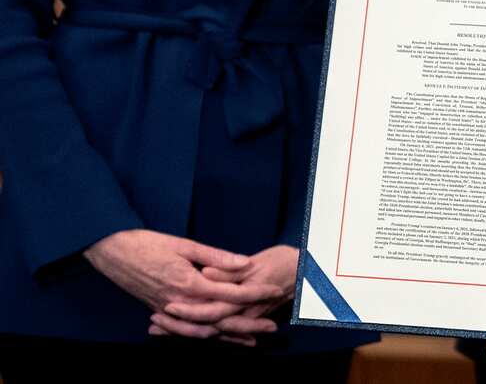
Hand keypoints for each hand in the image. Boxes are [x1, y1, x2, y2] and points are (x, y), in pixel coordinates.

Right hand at [84, 229, 282, 338]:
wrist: (112, 252)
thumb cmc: (148, 244)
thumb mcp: (185, 245)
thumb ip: (216, 258)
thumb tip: (245, 264)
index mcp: (189, 283)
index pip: (230, 293)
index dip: (255, 293)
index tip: (275, 290)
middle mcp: (180, 303)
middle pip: (221, 320)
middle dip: (249, 324)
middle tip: (272, 326)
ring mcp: (169, 311)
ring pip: (204, 331)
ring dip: (229, 336)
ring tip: (252, 339)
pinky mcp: (160, 312)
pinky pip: (186, 331)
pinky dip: (204, 337)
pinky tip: (217, 338)